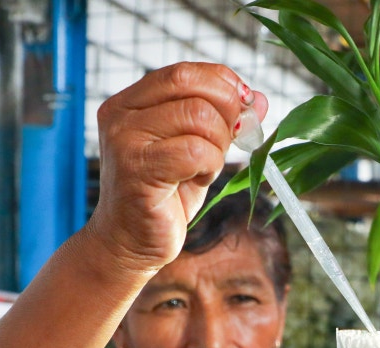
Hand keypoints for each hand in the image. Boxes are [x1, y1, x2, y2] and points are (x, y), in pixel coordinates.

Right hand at [87, 63, 268, 271]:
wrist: (129, 242)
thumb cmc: (163, 196)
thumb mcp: (197, 149)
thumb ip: (222, 121)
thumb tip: (258, 98)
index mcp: (129, 102)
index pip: (182, 72)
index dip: (221, 82)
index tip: (244, 104)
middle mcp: (121, 115)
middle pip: (190, 87)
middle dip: (225, 111)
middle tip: (232, 139)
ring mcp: (125, 141)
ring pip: (198, 117)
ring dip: (217, 145)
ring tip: (204, 167)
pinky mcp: (137, 171)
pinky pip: (195, 152)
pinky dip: (210, 166)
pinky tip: (198, 179)